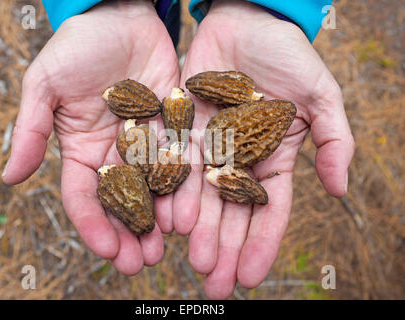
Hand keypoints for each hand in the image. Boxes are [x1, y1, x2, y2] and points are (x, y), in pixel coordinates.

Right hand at [2, 1, 178, 274]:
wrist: (120, 15)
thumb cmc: (78, 47)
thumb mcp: (44, 85)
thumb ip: (30, 131)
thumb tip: (9, 179)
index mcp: (81, 149)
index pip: (84, 197)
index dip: (94, 225)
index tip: (109, 251)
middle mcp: (115, 153)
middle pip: (122, 203)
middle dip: (131, 234)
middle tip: (143, 265)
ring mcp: (146, 142)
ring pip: (153, 190)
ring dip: (159, 221)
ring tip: (167, 248)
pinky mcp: (175, 127)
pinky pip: (180, 162)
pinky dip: (184, 188)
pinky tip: (190, 212)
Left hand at [178, 0, 354, 297]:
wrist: (245, 21)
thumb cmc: (287, 54)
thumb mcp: (321, 96)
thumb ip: (334, 142)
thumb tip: (339, 192)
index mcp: (274, 157)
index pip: (270, 209)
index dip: (262, 243)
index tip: (253, 276)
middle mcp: (241, 159)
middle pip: (233, 213)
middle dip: (227, 249)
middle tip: (217, 285)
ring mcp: (211, 147)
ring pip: (204, 198)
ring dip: (200, 231)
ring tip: (196, 263)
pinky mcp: (184, 130)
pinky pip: (177, 168)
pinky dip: (175, 194)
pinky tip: (170, 223)